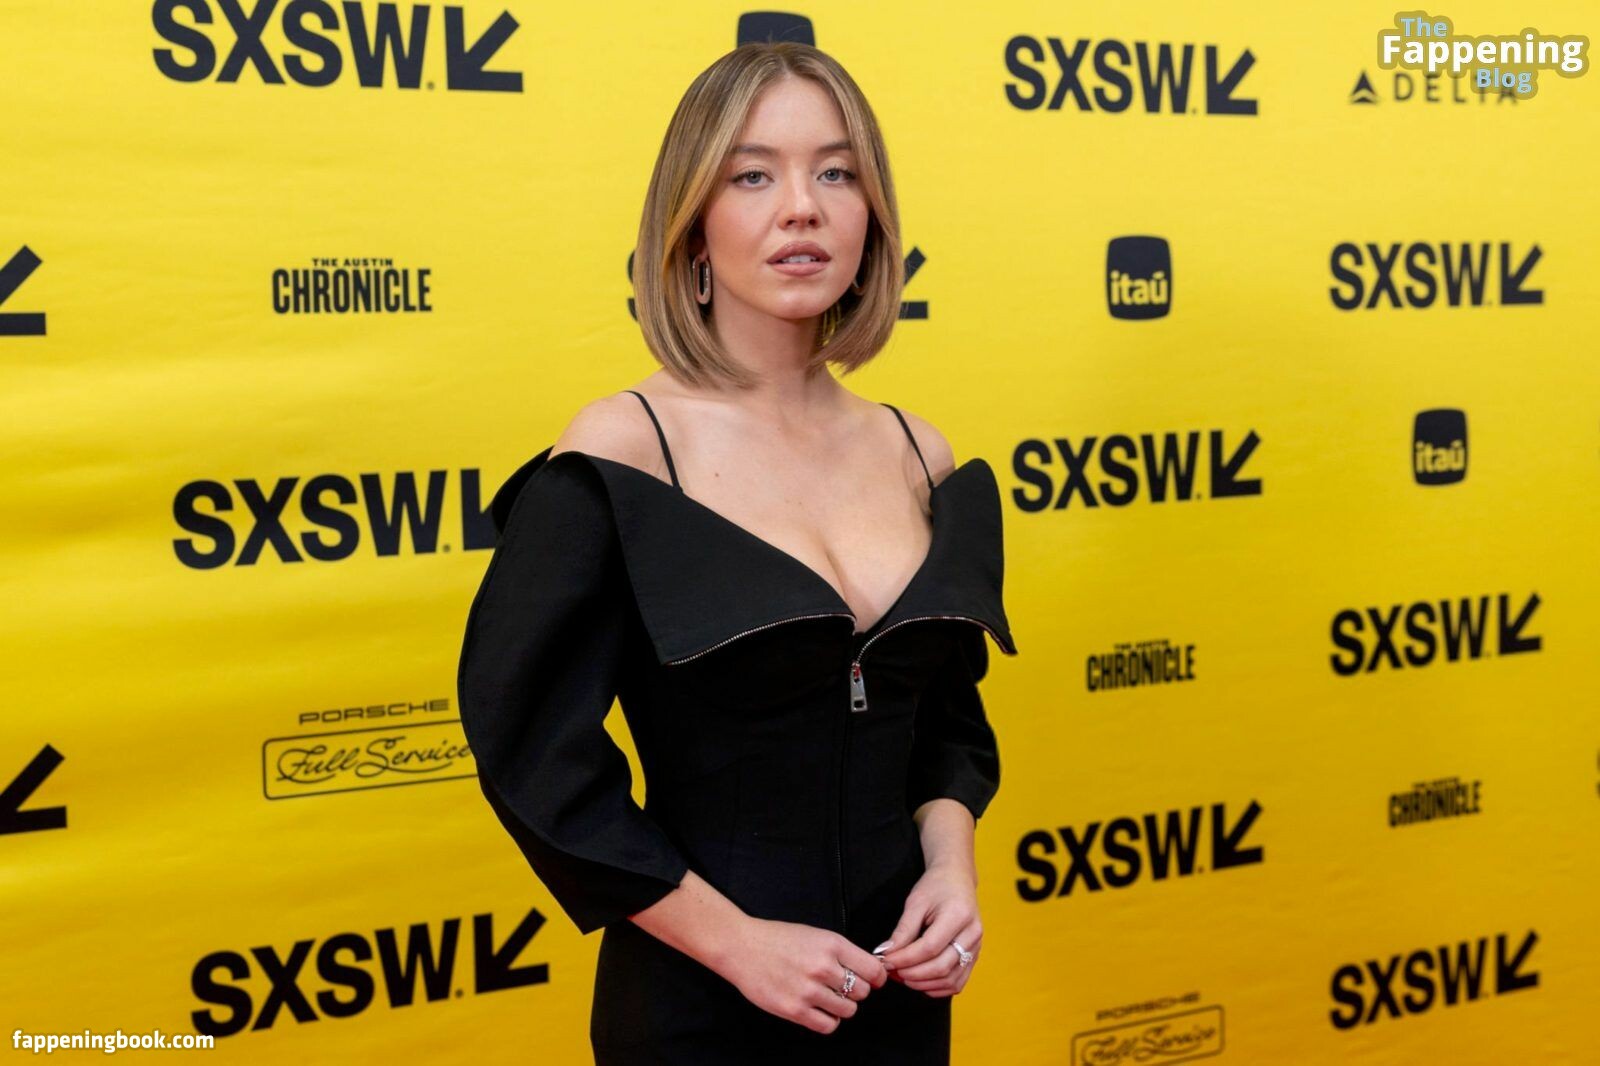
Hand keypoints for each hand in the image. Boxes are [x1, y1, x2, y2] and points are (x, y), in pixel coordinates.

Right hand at [717, 916, 889, 1033]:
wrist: (742, 948)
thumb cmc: (778, 939)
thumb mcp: (816, 935)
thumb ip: (842, 952)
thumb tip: (871, 971)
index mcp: (832, 944)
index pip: (874, 970)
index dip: (876, 977)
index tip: (872, 980)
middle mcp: (823, 967)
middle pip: (863, 992)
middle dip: (856, 991)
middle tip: (841, 986)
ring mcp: (809, 991)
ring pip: (848, 1010)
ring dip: (841, 1006)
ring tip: (827, 997)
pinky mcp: (795, 1010)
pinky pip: (828, 1025)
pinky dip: (828, 1020)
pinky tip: (818, 1009)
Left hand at [877, 862, 981, 996]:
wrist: (957, 878)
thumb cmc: (936, 886)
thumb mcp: (915, 902)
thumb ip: (903, 930)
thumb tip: (886, 954)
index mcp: (958, 915)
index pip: (929, 947)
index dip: (905, 959)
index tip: (886, 961)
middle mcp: (972, 934)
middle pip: (941, 967)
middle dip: (912, 974)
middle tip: (891, 972)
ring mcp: (977, 947)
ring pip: (950, 980)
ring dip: (923, 984)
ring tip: (902, 977)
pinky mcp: (975, 956)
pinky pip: (957, 982)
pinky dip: (937, 988)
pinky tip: (919, 982)